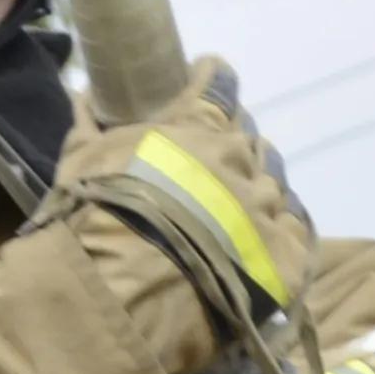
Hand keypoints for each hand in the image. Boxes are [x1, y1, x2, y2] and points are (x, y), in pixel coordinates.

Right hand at [56, 61, 321, 341]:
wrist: (122, 294)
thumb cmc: (95, 218)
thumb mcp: (80, 164)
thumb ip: (87, 126)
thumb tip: (83, 95)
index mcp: (198, 129)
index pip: (219, 85)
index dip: (213, 81)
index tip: (206, 79)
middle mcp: (241, 161)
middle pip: (250, 142)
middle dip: (233, 148)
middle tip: (212, 167)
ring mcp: (266, 210)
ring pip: (275, 185)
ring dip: (259, 190)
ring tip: (238, 210)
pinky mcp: (285, 259)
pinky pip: (294, 234)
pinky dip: (280, 234)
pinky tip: (265, 243)